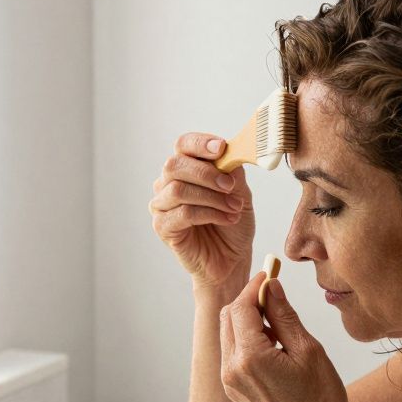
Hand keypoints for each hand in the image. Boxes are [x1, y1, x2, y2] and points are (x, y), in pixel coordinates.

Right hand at [150, 132, 254, 288]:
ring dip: (212, 197)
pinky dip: (209, 214)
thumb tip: (229, 152)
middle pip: (174, 164)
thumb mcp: (239, 192)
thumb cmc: (232, 223)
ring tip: (234, 208)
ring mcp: (161, 205)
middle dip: (206, 173)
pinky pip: (182, 213)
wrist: (231, 258)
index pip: (183, 145)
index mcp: (185, 169)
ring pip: (178, 190)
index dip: (200, 143)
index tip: (221, 148)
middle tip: (230, 186)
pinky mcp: (162, 227)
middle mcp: (168, 183)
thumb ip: (232, 171)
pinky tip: (226, 219)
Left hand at [219, 271, 349, 401]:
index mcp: (250, 358)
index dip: (255, 287)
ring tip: (278, 322)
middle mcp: (231, 370)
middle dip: (248, 300)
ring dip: (247, 319)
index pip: (241, 307)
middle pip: (228, 318)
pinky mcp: (233, 390)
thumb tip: (271, 287)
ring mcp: (229, 382)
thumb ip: (284, 315)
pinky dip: (246, 339)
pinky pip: (232, 353)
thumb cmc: (321, 401)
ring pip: (228, 334)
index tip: (270, 273)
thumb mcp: (309, 350)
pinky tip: (273, 343)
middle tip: (273, 291)